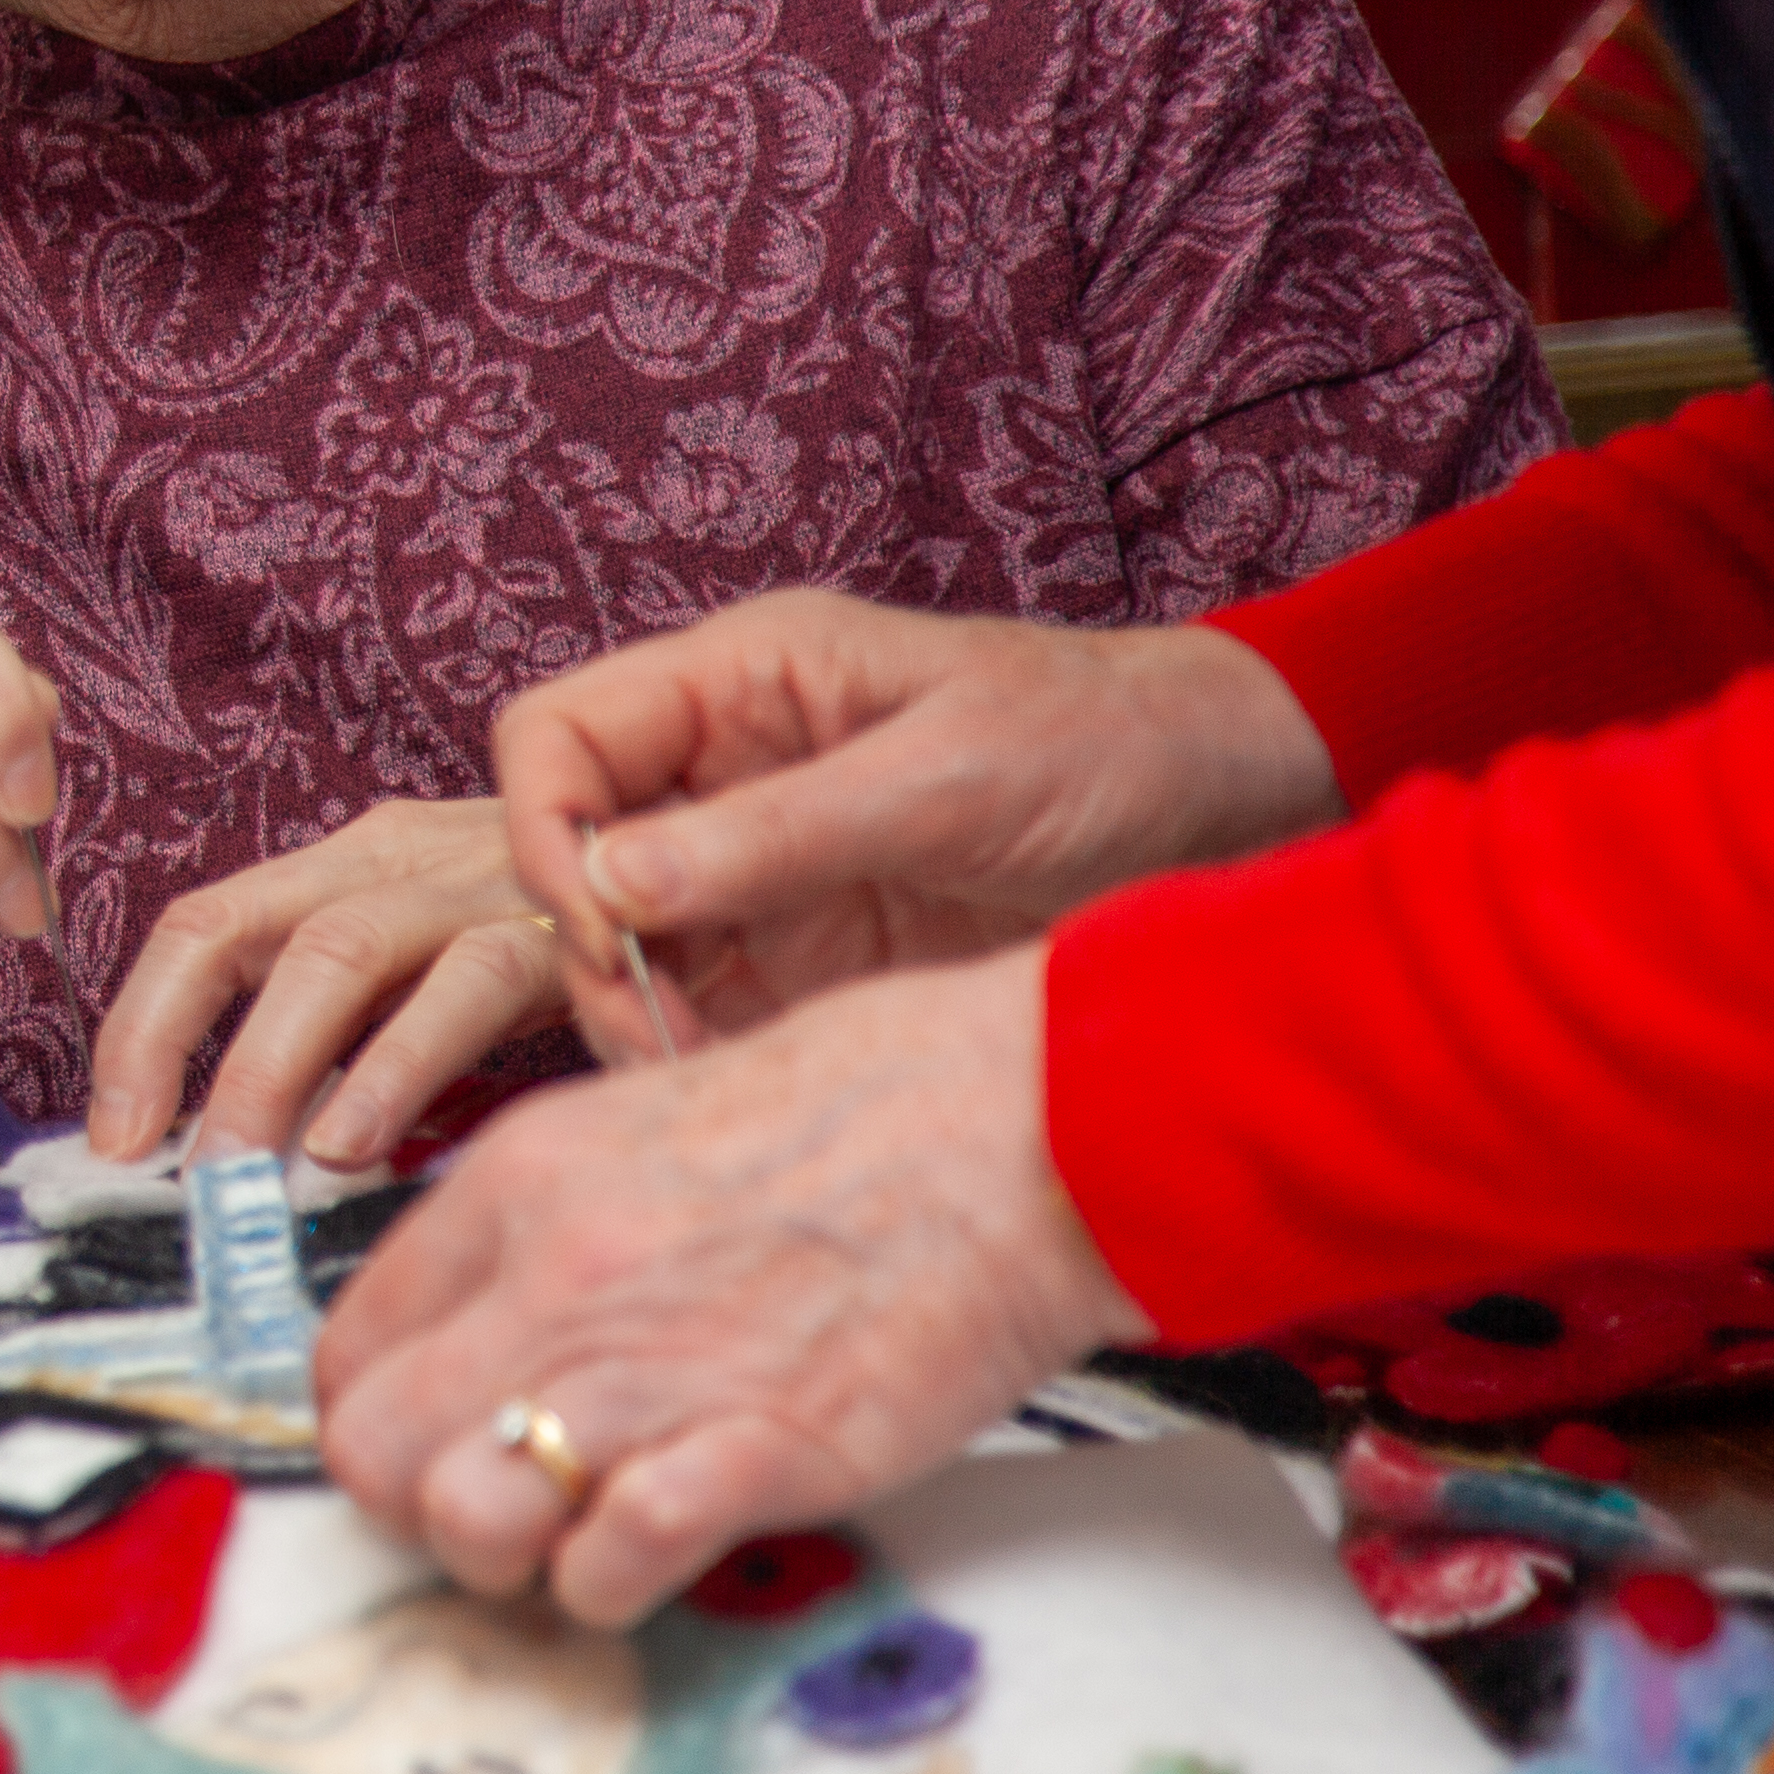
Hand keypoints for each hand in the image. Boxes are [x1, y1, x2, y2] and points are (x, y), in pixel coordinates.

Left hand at [88, 798, 567, 1171]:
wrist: (750, 887)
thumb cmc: (591, 963)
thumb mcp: (449, 985)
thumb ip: (363, 1048)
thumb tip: (261, 1158)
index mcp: (356, 868)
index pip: (205, 928)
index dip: (141, 1028)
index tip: (111, 1137)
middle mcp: (398, 858)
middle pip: (232, 927)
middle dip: (169, 1043)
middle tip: (153, 1164)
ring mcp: (477, 878)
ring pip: (334, 952)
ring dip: (272, 1066)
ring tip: (240, 1167)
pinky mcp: (562, 918)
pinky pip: (466, 982)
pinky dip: (401, 1063)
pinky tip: (361, 1143)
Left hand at [309, 947, 1146, 1620]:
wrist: (1023, 1120)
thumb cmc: (863, 1110)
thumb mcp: (639, 1121)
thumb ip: (541, 1221)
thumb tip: (474, 1322)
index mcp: (517, 1187)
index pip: (347, 1349)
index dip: (370, 1414)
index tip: (420, 1436)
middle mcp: (556, 1281)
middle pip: (373, 1452)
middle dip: (412, 1502)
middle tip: (490, 1500)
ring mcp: (650, 1371)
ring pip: (464, 1522)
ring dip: (507, 1555)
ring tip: (569, 1533)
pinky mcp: (759, 1453)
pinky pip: (606, 1566)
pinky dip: (613, 1584)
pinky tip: (656, 1547)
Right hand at [496, 595, 1335, 1054]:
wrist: (1228, 808)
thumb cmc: (1101, 744)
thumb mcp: (944, 779)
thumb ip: (776, 831)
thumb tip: (610, 885)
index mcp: (741, 681)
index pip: (557, 737)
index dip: (544, 827)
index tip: (599, 925)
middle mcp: (724, 770)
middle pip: (572, 852)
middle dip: (590, 947)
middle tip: (652, 1030)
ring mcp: (757, 866)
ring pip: (623, 943)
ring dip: (637, 1016)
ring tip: (697, 1078)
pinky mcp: (801, 951)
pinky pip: (703, 1006)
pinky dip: (698, 1056)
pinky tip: (740, 1093)